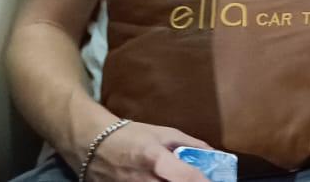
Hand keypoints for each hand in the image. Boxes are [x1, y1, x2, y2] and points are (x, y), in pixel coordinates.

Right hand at [83, 121, 211, 181]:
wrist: (92, 144)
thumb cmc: (131, 136)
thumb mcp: (163, 133)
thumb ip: (190, 144)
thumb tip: (214, 155)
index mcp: (154, 159)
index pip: (186, 177)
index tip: (216, 181)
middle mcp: (142, 179)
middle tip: (201, 181)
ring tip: (181, 180)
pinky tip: (164, 181)